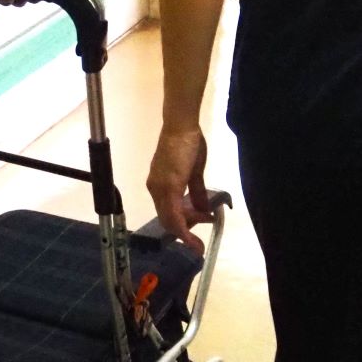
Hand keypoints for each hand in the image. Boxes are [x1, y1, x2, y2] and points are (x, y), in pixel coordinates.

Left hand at [146, 124, 216, 254]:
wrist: (182, 126)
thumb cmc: (188, 144)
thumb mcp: (194, 172)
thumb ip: (196, 192)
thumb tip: (204, 208)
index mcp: (159, 186)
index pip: (168, 213)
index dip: (182, 227)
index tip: (196, 235)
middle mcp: (155, 189)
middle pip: (168, 220)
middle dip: (187, 229)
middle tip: (204, 227)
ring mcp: (159, 188)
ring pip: (170, 219)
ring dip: (188, 227)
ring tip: (206, 221)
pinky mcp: (168, 186)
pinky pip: (174, 213)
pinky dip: (183, 226)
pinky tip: (195, 230)